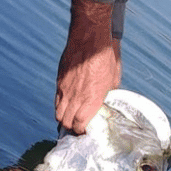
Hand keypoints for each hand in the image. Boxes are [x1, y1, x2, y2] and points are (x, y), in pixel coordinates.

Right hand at [55, 0, 121, 133]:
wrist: (89, 37)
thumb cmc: (105, 56)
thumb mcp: (114, 79)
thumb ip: (108, 94)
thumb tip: (107, 103)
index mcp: (92, 98)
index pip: (80, 124)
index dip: (80, 132)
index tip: (83, 133)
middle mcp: (76, 96)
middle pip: (66, 121)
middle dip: (70, 129)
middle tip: (75, 130)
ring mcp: (65, 88)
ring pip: (58, 112)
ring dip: (63, 119)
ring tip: (69, 120)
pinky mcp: (59, 80)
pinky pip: (56, 99)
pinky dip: (60, 105)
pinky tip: (66, 105)